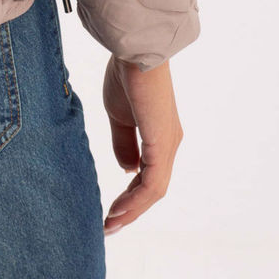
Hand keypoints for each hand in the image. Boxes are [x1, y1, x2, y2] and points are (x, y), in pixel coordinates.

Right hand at [101, 54, 183, 235]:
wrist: (134, 52)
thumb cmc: (126, 76)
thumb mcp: (119, 115)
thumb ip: (124, 143)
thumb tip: (127, 171)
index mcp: (160, 136)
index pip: (147, 175)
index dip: (130, 196)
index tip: (110, 211)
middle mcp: (169, 144)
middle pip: (153, 189)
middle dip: (131, 210)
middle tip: (108, 227)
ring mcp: (168, 145)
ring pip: (154, 191)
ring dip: (132, 210)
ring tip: (110, 224)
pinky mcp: (162, 145)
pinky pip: (152, 183)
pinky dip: (136, 200)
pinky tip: (119, 210)